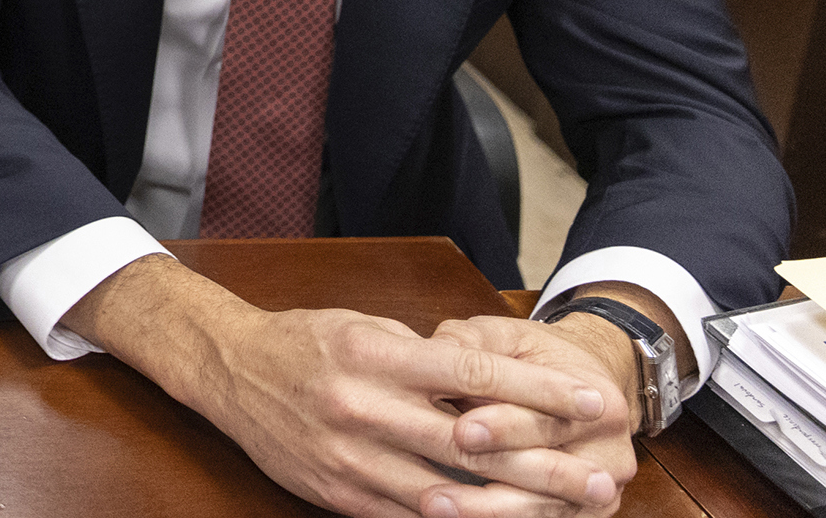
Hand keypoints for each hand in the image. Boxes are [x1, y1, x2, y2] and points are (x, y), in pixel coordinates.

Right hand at [68, 254, 624, 517]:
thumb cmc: (304, 341)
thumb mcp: (364, 327)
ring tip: (567, 510)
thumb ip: (423, 360)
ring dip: (515, 506)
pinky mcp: (337, 494)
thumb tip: (492, 386)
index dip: (540, 392)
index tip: (593, 401)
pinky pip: (410, 517)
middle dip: (545, 464)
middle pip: (471, 445)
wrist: (225, 368)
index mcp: (373, 354)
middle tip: (600, 477)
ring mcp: (348, 457)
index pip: (473, 375)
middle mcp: (361, 406)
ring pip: (446, 494)